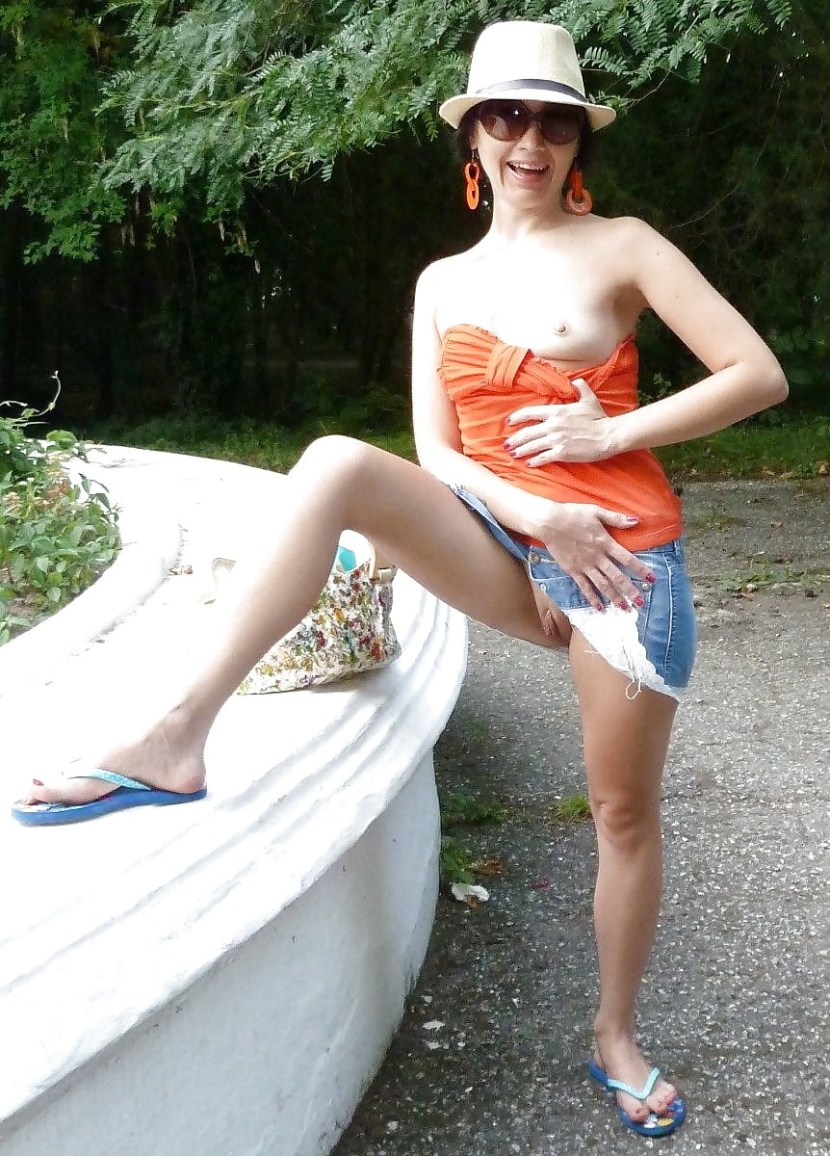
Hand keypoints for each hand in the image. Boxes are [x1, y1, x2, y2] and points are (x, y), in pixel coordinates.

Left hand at [505, 379, 616, 463]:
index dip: (517, 417)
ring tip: (513, 454)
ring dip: (520, 450)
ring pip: (532, 445)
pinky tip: (528, 463)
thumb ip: (580, 388)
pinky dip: (534, 461)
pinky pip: (544, 457)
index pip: (530, 412)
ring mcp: (557, 439)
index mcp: (557, 411)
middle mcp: (553, 425)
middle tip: (506, 444)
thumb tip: (575, 381)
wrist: (608, 435)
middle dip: (514, 439)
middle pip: (527, 432)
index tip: (508, 421)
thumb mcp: (589, 399)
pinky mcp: (562, 453)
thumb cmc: (599, 418)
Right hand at [532, 500, 655, 610]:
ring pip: (602, 584)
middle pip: (617, 576)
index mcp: (605, 542)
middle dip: (630, 590)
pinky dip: (592, 598)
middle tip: (640, 602)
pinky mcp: (573, 570)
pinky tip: (600, 607)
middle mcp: (597, 557)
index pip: (627, 558)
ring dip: (614, 597)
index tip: (651, 578)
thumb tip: (636, 521)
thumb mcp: (596, 511)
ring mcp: (584, 566)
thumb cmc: (573, 514)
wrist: (549, 522)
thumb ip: (616, 518)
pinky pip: (584, 587)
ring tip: (624, 608)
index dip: (640, 569)